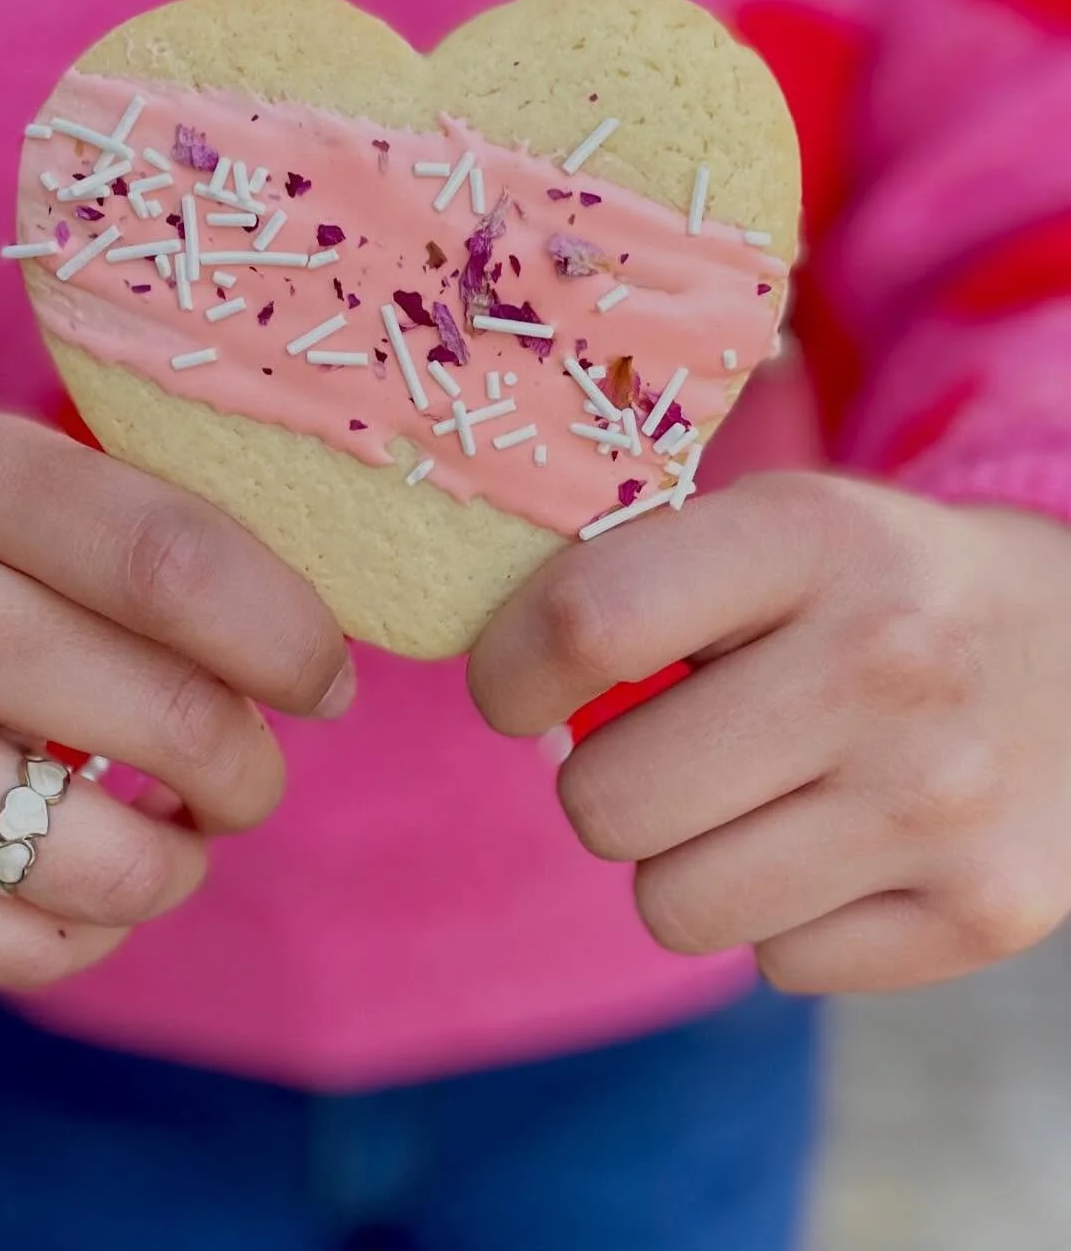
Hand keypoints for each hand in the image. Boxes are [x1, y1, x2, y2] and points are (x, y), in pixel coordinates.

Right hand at [0, 413, 351, 990]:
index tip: (326, 680)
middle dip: (255, 767)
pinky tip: (79, 869)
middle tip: (248, 767)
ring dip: (185, 857)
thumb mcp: (23, 492)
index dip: (290, 636)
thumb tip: (327, 650)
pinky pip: (37, 948)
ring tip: (172, 825)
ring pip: (119, 861)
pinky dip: (98, 921)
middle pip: (174, 716)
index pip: (175, 561)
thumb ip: (162, 537)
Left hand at [469, 473, 1070, 992]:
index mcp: (809, 536)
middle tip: (665, 744)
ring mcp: (941, 803)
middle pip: (606, 801)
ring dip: (684, 859)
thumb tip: (509, 698)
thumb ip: (635, 585)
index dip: (507, 671)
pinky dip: (781, 914)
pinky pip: (775, 963)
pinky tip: (839, 839)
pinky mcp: (982, 914)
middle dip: (603, 781)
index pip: (587, 624)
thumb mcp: (773, 527)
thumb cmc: (872, 586)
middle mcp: (882, 665)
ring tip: (754, 793)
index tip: (517, 686)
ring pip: (673, 907)